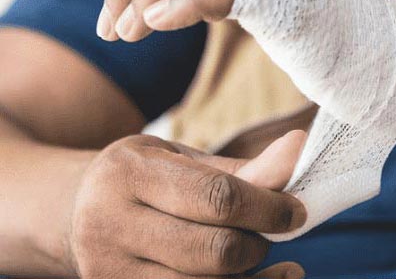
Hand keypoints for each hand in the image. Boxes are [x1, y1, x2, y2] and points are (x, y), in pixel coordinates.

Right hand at [66, 131, 306, 277]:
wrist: (76, 212)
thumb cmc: (142, 176)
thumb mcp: (180, 159)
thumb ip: (238, 167)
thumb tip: (299, 150)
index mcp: (130, 174)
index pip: (215, 197)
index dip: (267, 207)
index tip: (298, 211)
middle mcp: (112, 225)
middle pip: (213, 252)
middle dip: (258, 243)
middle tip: (275, 228)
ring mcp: (109, 273)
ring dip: (248, 275)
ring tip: (260, 252)